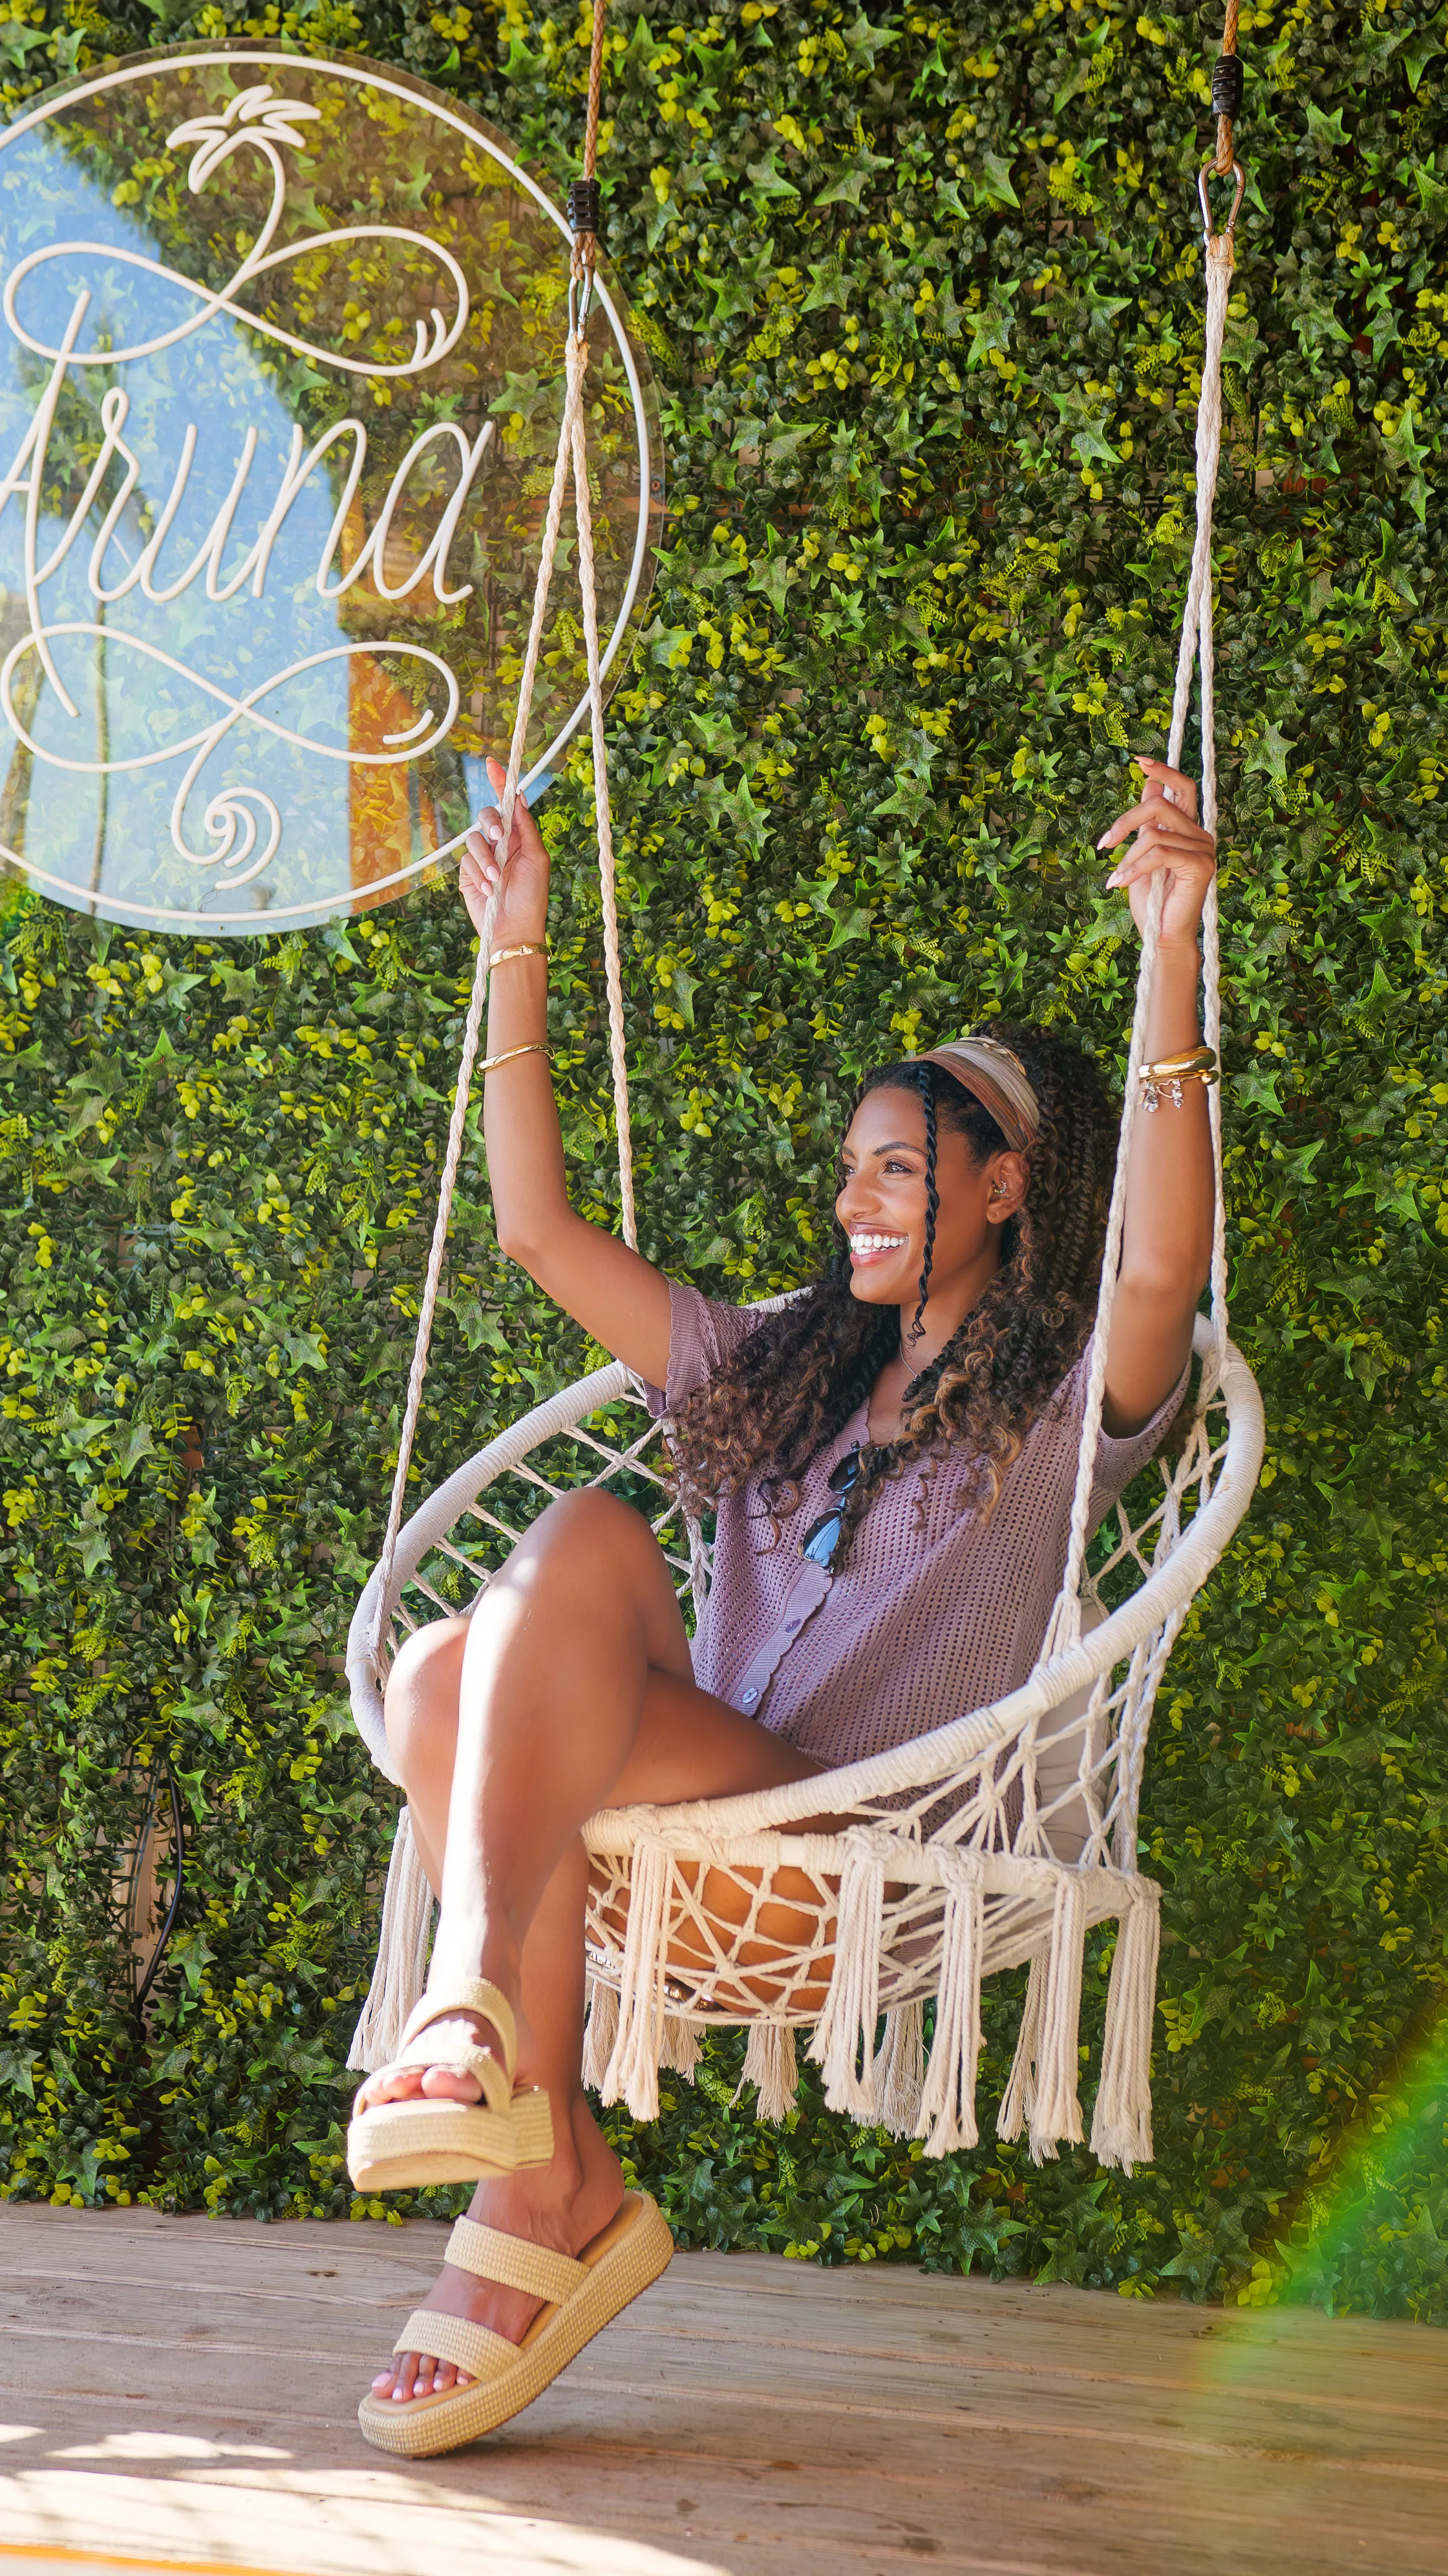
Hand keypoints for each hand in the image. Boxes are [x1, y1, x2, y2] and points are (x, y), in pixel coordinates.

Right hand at [458, 755, 550, 945]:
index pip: (507, 804)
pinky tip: (488, 889)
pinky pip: (465, 860)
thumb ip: (525, 827)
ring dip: (485, 858)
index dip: (499, 783)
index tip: (491, 763)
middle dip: (491, 823)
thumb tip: (518, 796)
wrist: (515, 929)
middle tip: (498, 836)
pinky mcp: (467, 873)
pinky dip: (477, 873)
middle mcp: (499, 844)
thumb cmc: (532, 896)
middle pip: (486, 816)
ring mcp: (482, 858)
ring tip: (496, 879)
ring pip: (472, 838)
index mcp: (518, 837)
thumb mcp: (537, 858)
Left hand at [1097, 758, 1215, 950]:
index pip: (1182, 787)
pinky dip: (1134, 868)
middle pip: (1161, 804)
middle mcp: (1201, 834)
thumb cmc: (1151, 901)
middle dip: (1126, 821)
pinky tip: (1121, 883)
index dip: (1163, 771)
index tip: (1139, 761)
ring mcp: (1204, 849)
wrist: (1162, 937)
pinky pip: (1159, 853)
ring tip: (1116, 879)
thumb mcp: (1140, 855)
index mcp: (1188, 829)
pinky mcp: (1201, 866)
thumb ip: (1147, 823)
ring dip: (1127, 858)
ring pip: (1154, 833)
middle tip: (1104, 844)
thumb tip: (1149, 786)